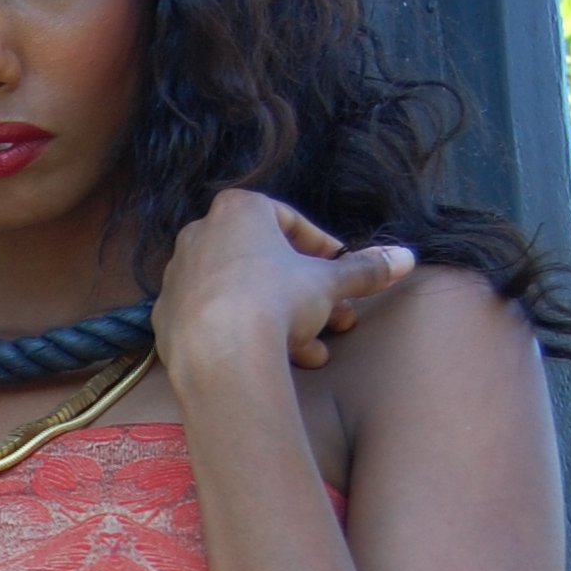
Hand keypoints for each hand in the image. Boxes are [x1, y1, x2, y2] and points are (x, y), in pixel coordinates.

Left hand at [153, 187, 413, 382]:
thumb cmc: (276, 300)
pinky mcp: (165, 318)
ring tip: (313, 353)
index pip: (289, 221)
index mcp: (239, 209)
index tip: (339, 270)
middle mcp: (200, 234)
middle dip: (305, 295)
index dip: (320, 248)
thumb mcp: (330, 283)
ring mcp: (179, 276)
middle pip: (264, 263)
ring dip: (280, 321)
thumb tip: (405, 258)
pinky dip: (243, 336)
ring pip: (241, 295)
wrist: (220, 352)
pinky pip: (214, 322)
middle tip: (336, 320)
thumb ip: (365, 269)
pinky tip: (272, 361)